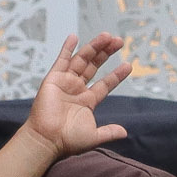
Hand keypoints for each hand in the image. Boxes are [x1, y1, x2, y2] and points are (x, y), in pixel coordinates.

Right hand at [24, 34, 132, 159]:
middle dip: (106, 53)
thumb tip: (124, 132)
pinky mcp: (53, 79)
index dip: (116, 75)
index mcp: (87, 101)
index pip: (105, 84)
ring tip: (107, 36)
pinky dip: (67, 48)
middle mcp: (77, 89)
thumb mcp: (94, 136)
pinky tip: (74, 37)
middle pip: (94, 66)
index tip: (129, 65)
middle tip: (119, 41)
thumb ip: (109, 132)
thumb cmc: (68, 140)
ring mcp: (65, 82)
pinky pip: (62, 60)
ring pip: (82, 60)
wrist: (48, 139)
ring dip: (94, 47)